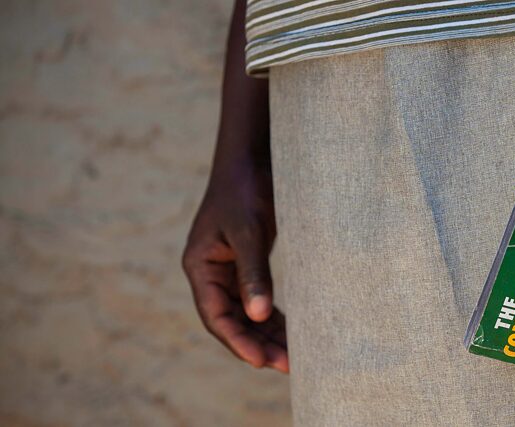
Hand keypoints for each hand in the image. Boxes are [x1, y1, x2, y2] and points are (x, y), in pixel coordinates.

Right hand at [182, 159, 287, 372]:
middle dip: (259, 344)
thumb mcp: (249, 231)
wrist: (253, 159)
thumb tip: (260, 315)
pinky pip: (258, 300)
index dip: (238, 341)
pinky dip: (274, 317)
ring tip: (295, 357)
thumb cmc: (246, 189)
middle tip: (289, 365)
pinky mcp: (248, 266)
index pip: (217, 316)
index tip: (262, 361)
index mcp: (201, 267)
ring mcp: (229, 271)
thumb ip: (254, 273)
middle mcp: (211, 274)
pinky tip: (293, 332)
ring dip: (268, 335)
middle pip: (233, 321)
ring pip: (247, 314)